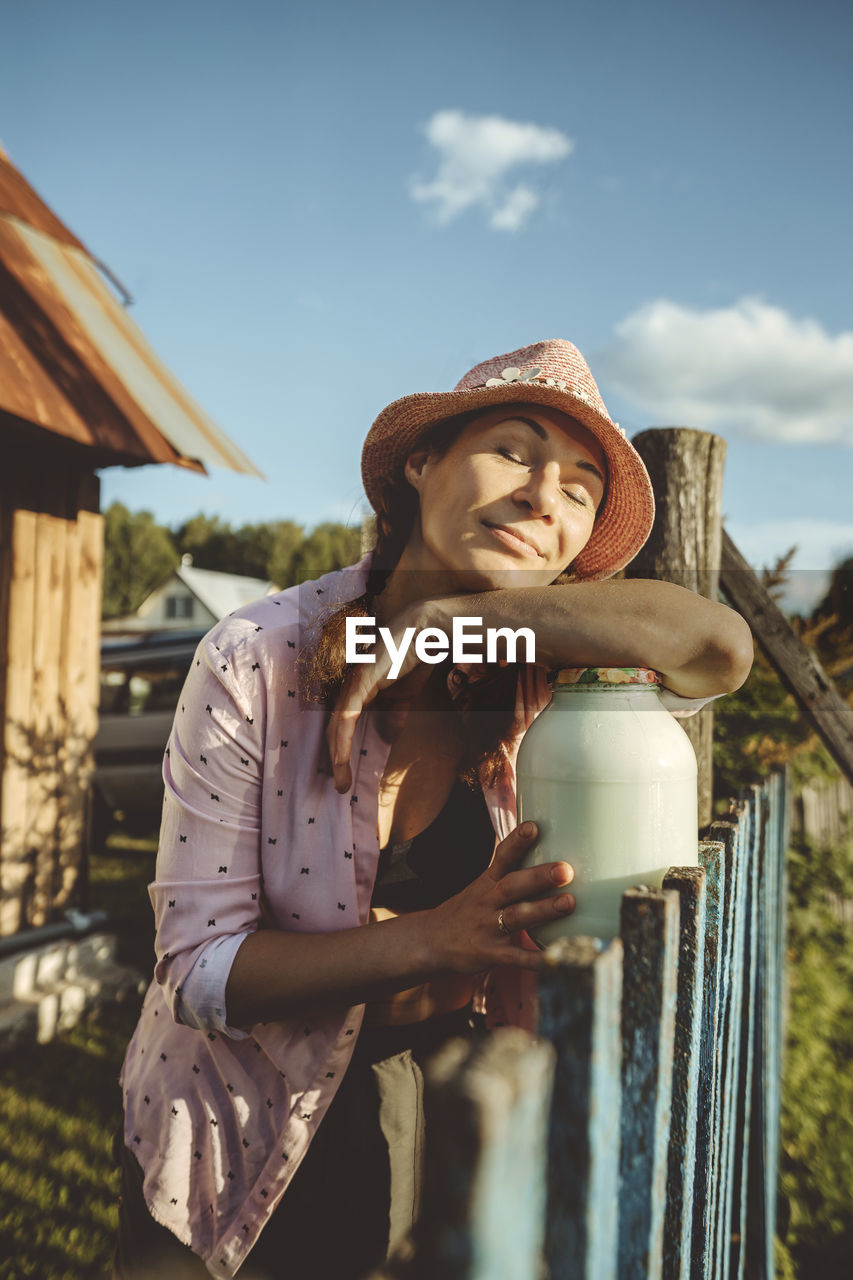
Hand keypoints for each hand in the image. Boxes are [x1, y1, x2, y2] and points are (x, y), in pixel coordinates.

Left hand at [327, 607, 427, 792]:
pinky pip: (347, 716)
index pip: (342, 725)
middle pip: (334, 729)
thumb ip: (394, 715)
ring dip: (337, 757)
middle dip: (335, 761)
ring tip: (340, 782)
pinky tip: (341, 759)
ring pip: (337, 727)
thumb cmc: (412, 657)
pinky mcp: (360, 681)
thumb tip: (389, 737)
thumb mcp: (404, 696)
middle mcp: (348, 687)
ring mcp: (352, 683)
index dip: (340, 750)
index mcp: (357, 690)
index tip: (344, 775)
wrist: (424, 632)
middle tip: (339, 786)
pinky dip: (343, 739)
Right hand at [426, 821, 574, 972]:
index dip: (517, 842)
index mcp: (486, 882)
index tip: (534, 826)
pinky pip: (515, 957)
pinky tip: (557, 959)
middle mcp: (486, 902)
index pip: (501, 857)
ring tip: (569, 903)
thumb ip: (510, 876)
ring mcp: (487, 928)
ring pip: (516, 916)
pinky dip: (536, 959)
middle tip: (565, 869)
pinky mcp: (489, 954)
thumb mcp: (481, 888)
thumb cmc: (466, 911)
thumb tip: (549, 861)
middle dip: (539, 876)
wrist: (430, 942)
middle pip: (512, 885)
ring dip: (543, 909)